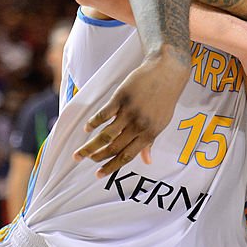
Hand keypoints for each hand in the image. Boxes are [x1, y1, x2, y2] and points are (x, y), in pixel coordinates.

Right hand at [73, 52, 188, 176]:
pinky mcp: (122, 98)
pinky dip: (93, 123)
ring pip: (106, 135)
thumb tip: (147, 161)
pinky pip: (104, 114)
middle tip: (83, 160)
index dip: (112, 167)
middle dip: (97, 157)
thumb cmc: (165, 97)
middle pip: (114, 148)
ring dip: (90, 146)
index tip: (99, 175)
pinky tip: (87, 128)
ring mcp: (130, 112)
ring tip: (80, 152)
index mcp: (150, 133)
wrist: (167, 71)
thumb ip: (150, 142)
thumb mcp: (162, 122)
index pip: (128, 156)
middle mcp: (139, 125)